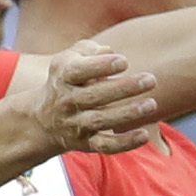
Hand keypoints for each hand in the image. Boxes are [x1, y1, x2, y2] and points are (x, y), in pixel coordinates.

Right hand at [34, 42, 158, 159]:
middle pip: (96, 95)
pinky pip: (105, 146)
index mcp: (63, 77)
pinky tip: (144, 135)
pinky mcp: (86, 144)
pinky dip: (125, 143)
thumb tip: (108, 51)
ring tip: (151, 104)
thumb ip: (87, 50)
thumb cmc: (67, 82)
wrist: (44, 120)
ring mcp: (76, 124)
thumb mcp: (68, 60)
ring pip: (102, 120)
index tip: (124, 62)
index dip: (102, 66)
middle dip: (124, 88)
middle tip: (150, 80)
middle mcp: (68, 101)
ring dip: (128, 113)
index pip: (80, 71)